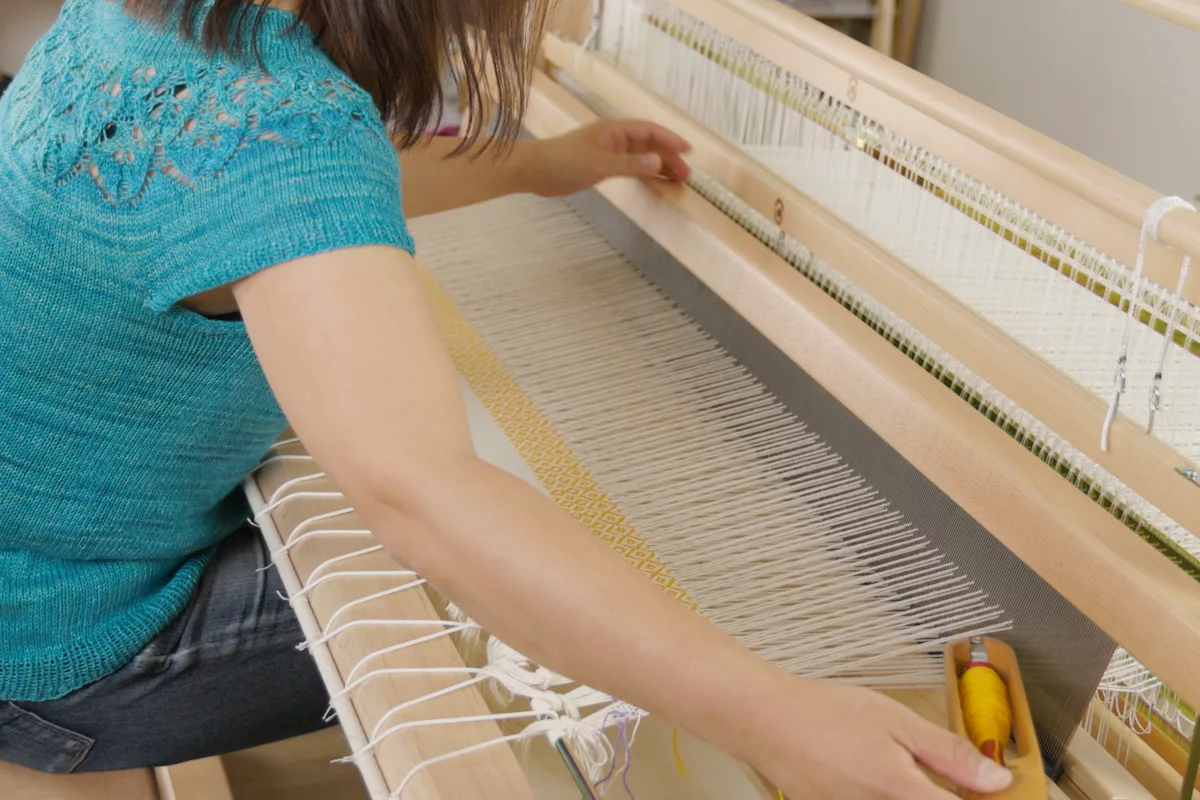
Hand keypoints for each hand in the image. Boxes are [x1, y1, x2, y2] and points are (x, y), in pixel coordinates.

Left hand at [520, 119, 691, 197]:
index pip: (649, 131)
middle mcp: (614, 138)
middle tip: (685, 175)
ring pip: (640, 158)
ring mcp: (608, 152)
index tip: (688, 151)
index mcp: (614, 130)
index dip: (670, 140)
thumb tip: (658, 162)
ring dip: (658, 168)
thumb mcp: (600, 164)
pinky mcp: (601, 166)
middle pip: (648, 145)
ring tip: (676, 182)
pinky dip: (643, 175)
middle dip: (668, 158)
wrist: (534, 171)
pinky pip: (629, 169)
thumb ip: (630, 165)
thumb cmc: (563, 162)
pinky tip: (653, 184)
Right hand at [753, 679, 1012, 798]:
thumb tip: (999, 780)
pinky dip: (887, 794)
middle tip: (956, 778)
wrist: (767, 722)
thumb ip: (950, 754)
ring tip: (905, 770)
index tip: (996, 790)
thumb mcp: (897, 721)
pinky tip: (877, 774)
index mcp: (904, 794)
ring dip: (918, 792)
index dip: (983, 798)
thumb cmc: (827, 713)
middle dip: (945, 791)